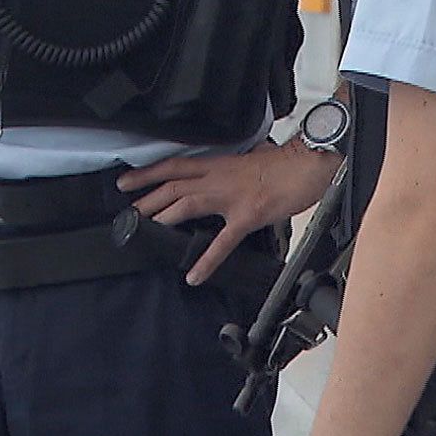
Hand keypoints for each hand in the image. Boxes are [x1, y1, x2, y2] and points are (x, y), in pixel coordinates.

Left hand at [118, 140, 340, 286]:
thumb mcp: (250, 161)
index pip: (175, 165)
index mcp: (219, 164)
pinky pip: (222, 241)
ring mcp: (231, 196)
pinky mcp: (248, 215)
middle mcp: (219, 177)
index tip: (125, 182)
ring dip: (164, 219)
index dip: (147, 173)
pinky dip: (206, 259)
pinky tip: (194, 274)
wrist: (310, 164)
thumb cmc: (286, 164)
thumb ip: (231, 170)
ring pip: (187, 204)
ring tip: (147, 234)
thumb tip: (221, 176)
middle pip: (173, 185)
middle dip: (147, 200)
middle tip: (128, 215)